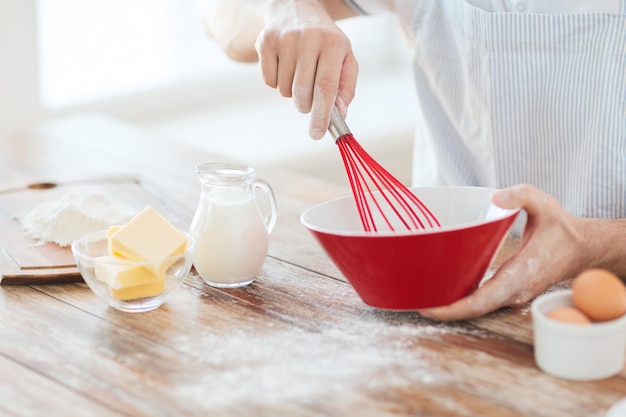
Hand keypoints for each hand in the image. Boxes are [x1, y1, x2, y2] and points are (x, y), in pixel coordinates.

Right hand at [255, 0, 357, 138]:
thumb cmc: (325, 41)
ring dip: (292, 92)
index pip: (326, 87)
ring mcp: (285, 39)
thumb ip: (346, 87)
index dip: (322, 115)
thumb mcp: (344, 58)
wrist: (296, 10)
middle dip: (306, 106)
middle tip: (309, 99)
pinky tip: (285, 66)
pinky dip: (277, 82)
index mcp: (333, 44)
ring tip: (298, 72)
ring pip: (284, 90)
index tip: (318, 134)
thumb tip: (340, 113)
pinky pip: (269, 81)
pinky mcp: (266, 41)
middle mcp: (309, 39)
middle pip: (303, 93)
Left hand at [417, 184, 594, 320]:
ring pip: (478, 307)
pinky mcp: (511, 291)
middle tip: (415, 305)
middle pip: (475, 309)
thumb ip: (521, 196)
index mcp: (521, 275)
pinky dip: (463, 300)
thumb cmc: (562, 228)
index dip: (455, 308)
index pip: (483, 300)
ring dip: (452, 306)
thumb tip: (496, 197)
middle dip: (445, 310)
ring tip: (421, 300)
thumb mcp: (544, 204)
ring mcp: (513, 294)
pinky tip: (443, 293)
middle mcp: (515, 291)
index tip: (431, 309)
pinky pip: (483, 300)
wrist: (583, 247)